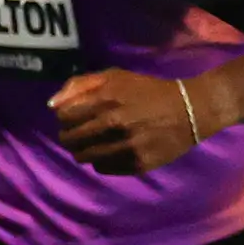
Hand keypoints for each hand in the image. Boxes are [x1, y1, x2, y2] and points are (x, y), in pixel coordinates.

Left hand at [50, 70, 210, 174]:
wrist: (191, 109)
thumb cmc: (149, 91)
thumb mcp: (116, 76)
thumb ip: (80, 85)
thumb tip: (52, 106)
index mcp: (106, 98)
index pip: (63, 117)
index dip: (65, 118)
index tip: (75, 117)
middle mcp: (114, 123)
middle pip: (70, 139)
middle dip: (70, 136)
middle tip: (83, 133)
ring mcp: (126, 145)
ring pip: (84, 157)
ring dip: (84, 151)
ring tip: (96, 144)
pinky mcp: (138, 163)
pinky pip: (103, 168)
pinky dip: (103, 161)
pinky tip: (114, 151)